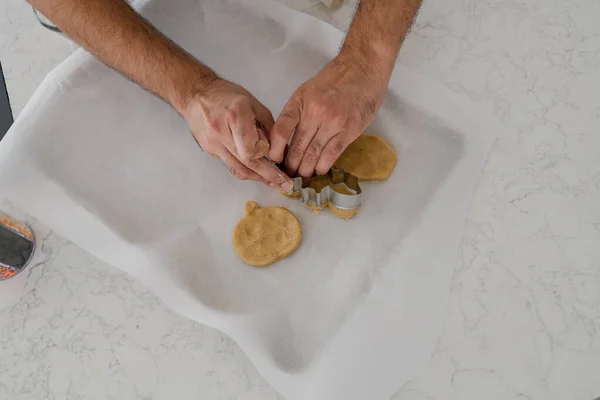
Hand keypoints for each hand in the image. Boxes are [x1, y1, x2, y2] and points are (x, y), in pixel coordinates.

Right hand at [183, 79, 292, 189]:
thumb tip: (283, 149)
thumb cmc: (227, 95)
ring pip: (238, 169)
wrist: (196, 95)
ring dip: (258, 178)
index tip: (274, 153)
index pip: (252, 147)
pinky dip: (246, 170)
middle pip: (247, 162)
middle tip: (285, 185)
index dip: (265, 153)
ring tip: (274, 183)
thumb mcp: (253, 104)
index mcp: (235, 115)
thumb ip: (268, 127)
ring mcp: (213, 143)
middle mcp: (222, 131)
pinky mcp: (210, 150)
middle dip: (269, 176)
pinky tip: (258, 173)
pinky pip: (231, 165)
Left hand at [268, 55, 387, 176]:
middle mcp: (314, 112)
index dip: (275, 149)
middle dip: (291, 165)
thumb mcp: (307, 91)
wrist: (362, 68)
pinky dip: (323, 165)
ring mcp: (333, 122)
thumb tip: (285, 139)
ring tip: (302, 176)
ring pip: (314, 153)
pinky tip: (319, 170)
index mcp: (300, 102)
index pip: (281, 130)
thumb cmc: (334, 80)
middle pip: (297, 147)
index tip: (275, 160)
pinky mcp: (350, 130)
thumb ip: (297, 113)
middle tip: (288, 175)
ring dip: (306, 169)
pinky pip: (332, 153)